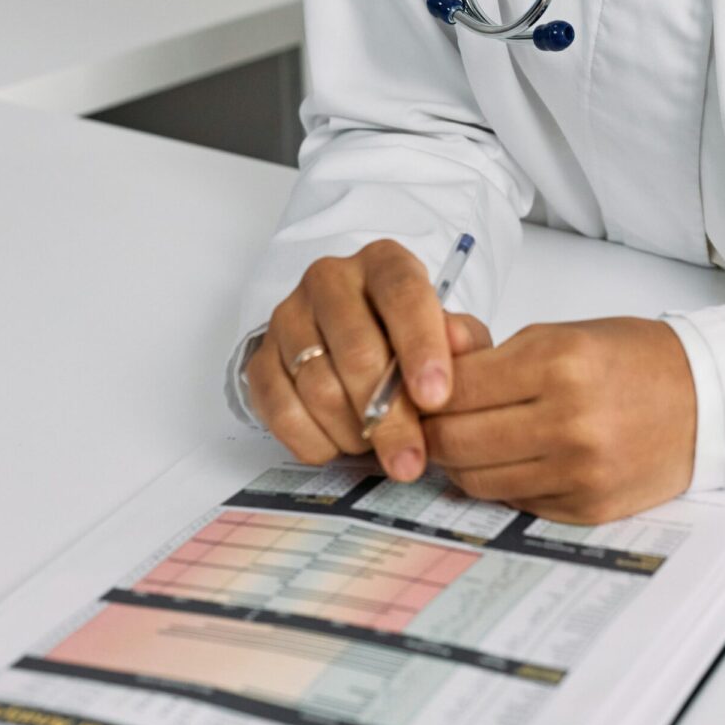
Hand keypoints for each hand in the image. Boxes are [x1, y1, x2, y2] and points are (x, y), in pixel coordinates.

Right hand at [246, 240, 491, 480]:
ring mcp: (289, 317)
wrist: (360, 346)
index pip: (402, 294)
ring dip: (353, 432)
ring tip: (377, 446)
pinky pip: (278, 409)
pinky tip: (339, 446)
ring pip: (318, 386)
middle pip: (357, 350)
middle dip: (389, 417)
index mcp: (383, 263)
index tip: (436, 398)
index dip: (420, 347)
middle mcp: (330, 279)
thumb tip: (460, 343)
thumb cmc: (413, 342)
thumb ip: (464, 341)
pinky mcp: (260, 357)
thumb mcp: (452, 337)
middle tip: (410, 461)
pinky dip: (313, 440)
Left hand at [423, 318, 696, 523]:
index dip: (425, 391)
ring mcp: (579, 472)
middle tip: (436, 421)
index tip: (422, 390)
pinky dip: (503, 482)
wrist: (705, 401)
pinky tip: (515, 460)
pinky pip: (513, 502)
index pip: (454, 388)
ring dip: (462, 462)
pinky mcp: (587, 508)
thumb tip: (430, 361)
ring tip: (474, 439)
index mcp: (559, 364)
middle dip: (433, 431)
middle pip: (454, 441)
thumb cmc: (632, 360)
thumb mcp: (561, 334)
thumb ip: (492, 353)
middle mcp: (568, 422)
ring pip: (476, 480)